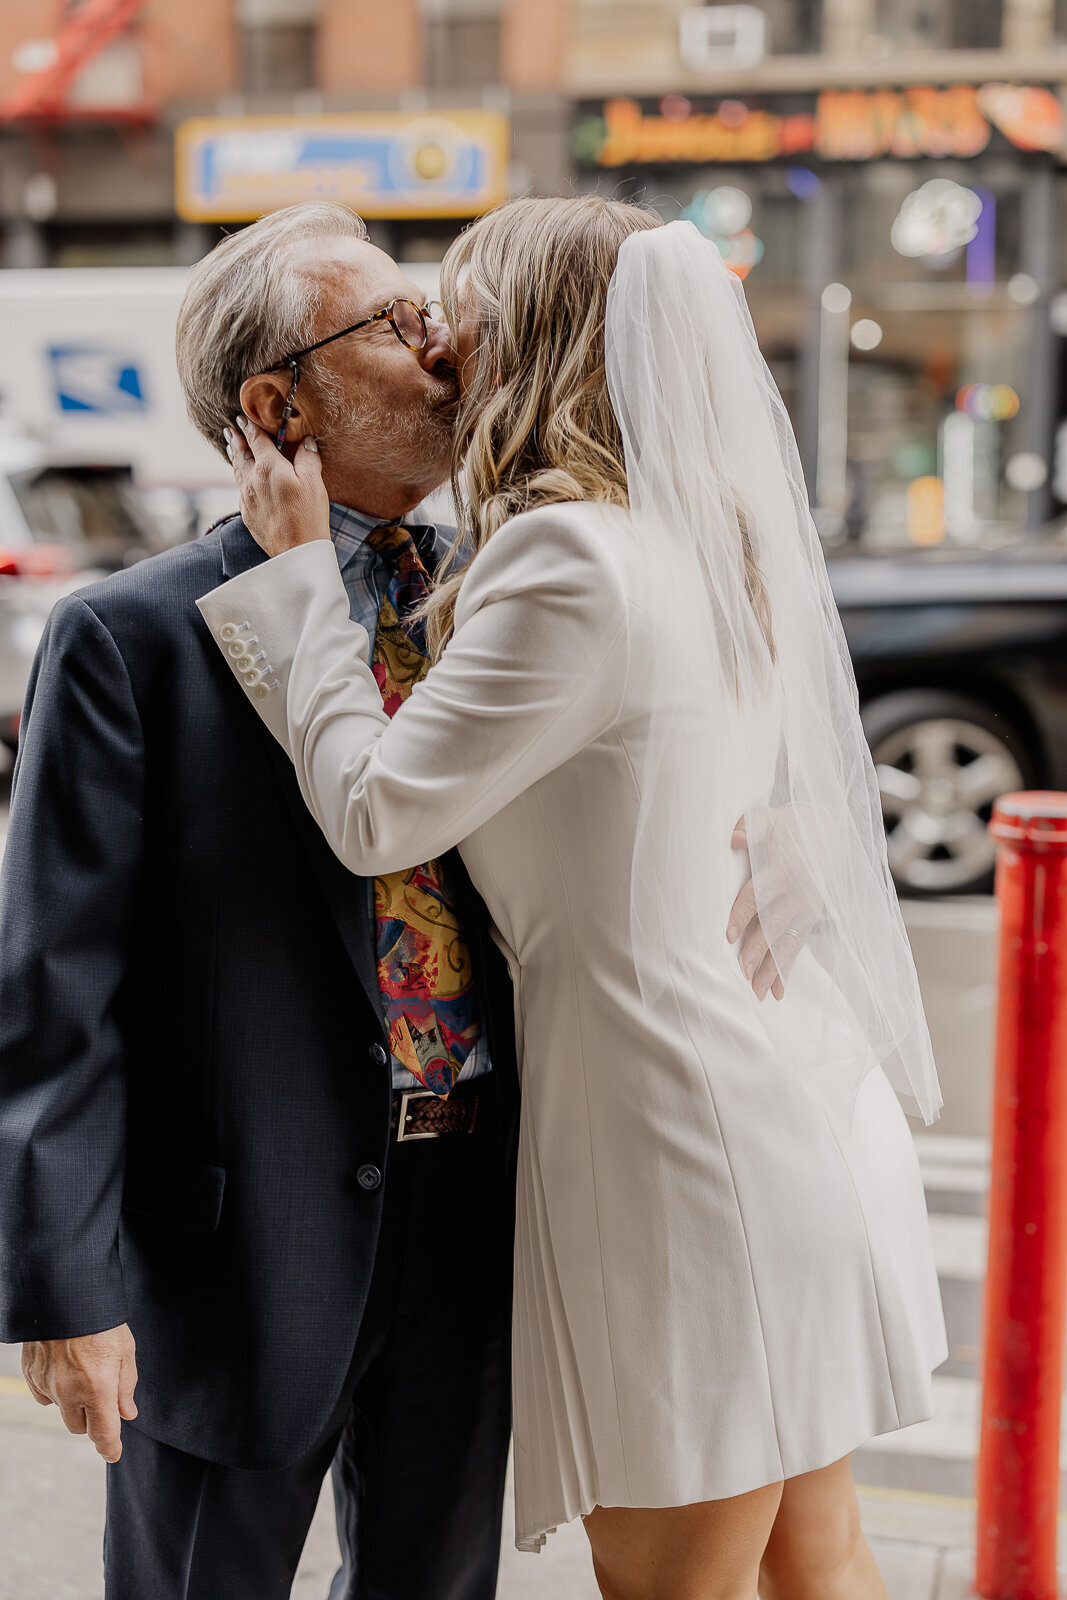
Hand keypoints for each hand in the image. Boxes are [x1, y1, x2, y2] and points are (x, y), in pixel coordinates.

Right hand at [22, 1324, 137, 1463]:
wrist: (65, 1295)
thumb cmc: (101, 1320)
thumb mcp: (125, 1350)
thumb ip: (126, 1386)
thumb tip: (127, 1414)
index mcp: (97, 1389)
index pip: (103, 1433)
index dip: (110, 1448)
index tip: (113, 1454)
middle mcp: (69, 1393)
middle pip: (80, 1427)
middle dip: (92, 1419)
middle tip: (102, 1396)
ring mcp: (47, 1385)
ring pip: (61, 1411)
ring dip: (73, 1403)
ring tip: (83, 1371)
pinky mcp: (31, 1375)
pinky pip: (44, 1396)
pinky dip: (55, 1390)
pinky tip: (64, 1368)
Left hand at [225, 415, 329, 557]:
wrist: (296, 552)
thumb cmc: (308, 516)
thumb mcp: (314, 482)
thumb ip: (308, 458)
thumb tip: (306, 442)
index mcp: (268, 467)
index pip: (256, 440)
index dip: (250, 427)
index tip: (243, 418)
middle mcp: (252, 480)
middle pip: (241, 455)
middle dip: (236, 441)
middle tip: (230, 430)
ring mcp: (247, 499)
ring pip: (237, 472)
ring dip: (234, 458)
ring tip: (232, 449)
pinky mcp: (247, 515)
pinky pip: (240, 490)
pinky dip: (240, 479)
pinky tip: (242, 481)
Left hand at [726, 812, 822, 1001]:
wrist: (823, 830)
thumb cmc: (787, 826)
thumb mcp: (770, 818)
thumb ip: (753, 825)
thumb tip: (735, 838)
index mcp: (786, 867)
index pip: (760, 894)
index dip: (743, 914)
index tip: (729, 936)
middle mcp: (801, 891)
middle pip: (775, 925)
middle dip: (759, 949)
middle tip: (742, 973)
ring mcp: (808, 908)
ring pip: (788, 942)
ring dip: (773, 968)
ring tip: (758, 993)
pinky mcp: (811, 918)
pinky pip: (797, 947)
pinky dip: (787, 970)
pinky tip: (777, 992)